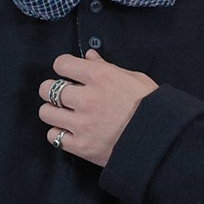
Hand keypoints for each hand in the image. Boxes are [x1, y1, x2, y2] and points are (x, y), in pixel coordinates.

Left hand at [37, 48, 157, 166]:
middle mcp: (86, 98)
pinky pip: (54, 137)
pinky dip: (58, 134)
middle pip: (47, 89)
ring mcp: (82, 124)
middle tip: (61, 96)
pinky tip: (68, 132)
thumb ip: (106, 66)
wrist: (158, 139)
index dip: (62, 68)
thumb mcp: (132, 78)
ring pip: (46, 113)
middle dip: (51, 90)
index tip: (67, 73)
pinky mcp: (82, 146)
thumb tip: (89, 56)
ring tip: (62, 115)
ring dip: (52, 112)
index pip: (61, 64)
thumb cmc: (149, 106)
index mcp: (99, 77)